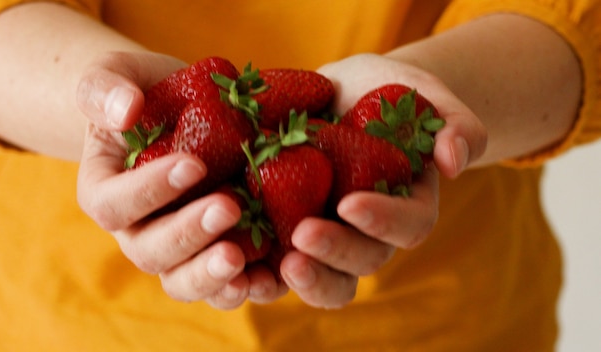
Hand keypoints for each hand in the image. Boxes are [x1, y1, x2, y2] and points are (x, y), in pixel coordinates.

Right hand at [75, 51, 287, 308]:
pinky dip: (247, 287)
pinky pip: (224, 285)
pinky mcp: (214, 252)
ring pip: (183, 281)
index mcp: (105, 192)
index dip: (150, 191)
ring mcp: (177, 248)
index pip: (114, 204)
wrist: (182, 112)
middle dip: (190, 235)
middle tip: (229, 208)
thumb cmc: (146, 92)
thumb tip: (124, 111)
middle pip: (151, 252)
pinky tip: (270, 276)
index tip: (193, 165)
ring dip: (212, 277)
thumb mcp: (117, 74)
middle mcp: (137, 230)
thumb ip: (106, 87)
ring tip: (243, 261)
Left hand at [274, 53, 486, 308]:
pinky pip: (278, 263)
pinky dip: (261, 272)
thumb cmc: (388, 92)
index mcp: (407, 206)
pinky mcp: (289, 230)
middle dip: (335, 253)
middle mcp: (369, 232)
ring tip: (276, 266)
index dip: (381, 221)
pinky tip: (237, 262)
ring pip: (324, 277)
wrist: (339, 93)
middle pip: (363, 261)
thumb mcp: (425, 95)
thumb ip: (454, 123)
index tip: (350, 203)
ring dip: (304, 278)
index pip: (407, 226)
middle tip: (303, 237)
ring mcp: (329, 234)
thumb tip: (454, 162)